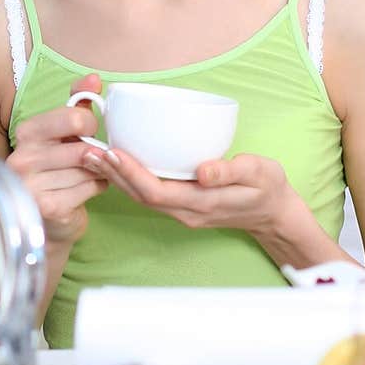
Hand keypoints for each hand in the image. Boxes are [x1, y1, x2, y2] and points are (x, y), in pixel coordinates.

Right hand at [8, 73, 108, 247]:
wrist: (48, 213)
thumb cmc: (58, 165)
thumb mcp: (64, 129)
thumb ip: (78, 101)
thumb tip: (93, 78)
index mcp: (26, 132)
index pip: (74, 118)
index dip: (91, 125)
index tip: (88, 131)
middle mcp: (23, 158)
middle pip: (84, 148)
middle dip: (97, 152)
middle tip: (94, 156)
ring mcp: (32, 185)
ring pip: (90, 169)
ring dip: (100, 170)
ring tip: (89, 172)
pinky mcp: (47, 207)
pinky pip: (91, 188)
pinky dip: (98, 187)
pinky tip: (87, 187)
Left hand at [80, 146, 297, 240]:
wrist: (275, 214)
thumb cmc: (268, 188)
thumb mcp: (259, 173)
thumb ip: (231, 171)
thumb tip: (202, 170)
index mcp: (201, 203)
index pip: (156, 192)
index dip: (131, 174)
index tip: (112, 152)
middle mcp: (186, 211)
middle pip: (140, 196)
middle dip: (113, 174)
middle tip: (89, 150)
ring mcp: (183, 211)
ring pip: (142, 197)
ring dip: (117, 177)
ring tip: (94, 155)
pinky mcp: (182, 205)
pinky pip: (150, 195)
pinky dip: (131, 179)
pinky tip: (119, 163)